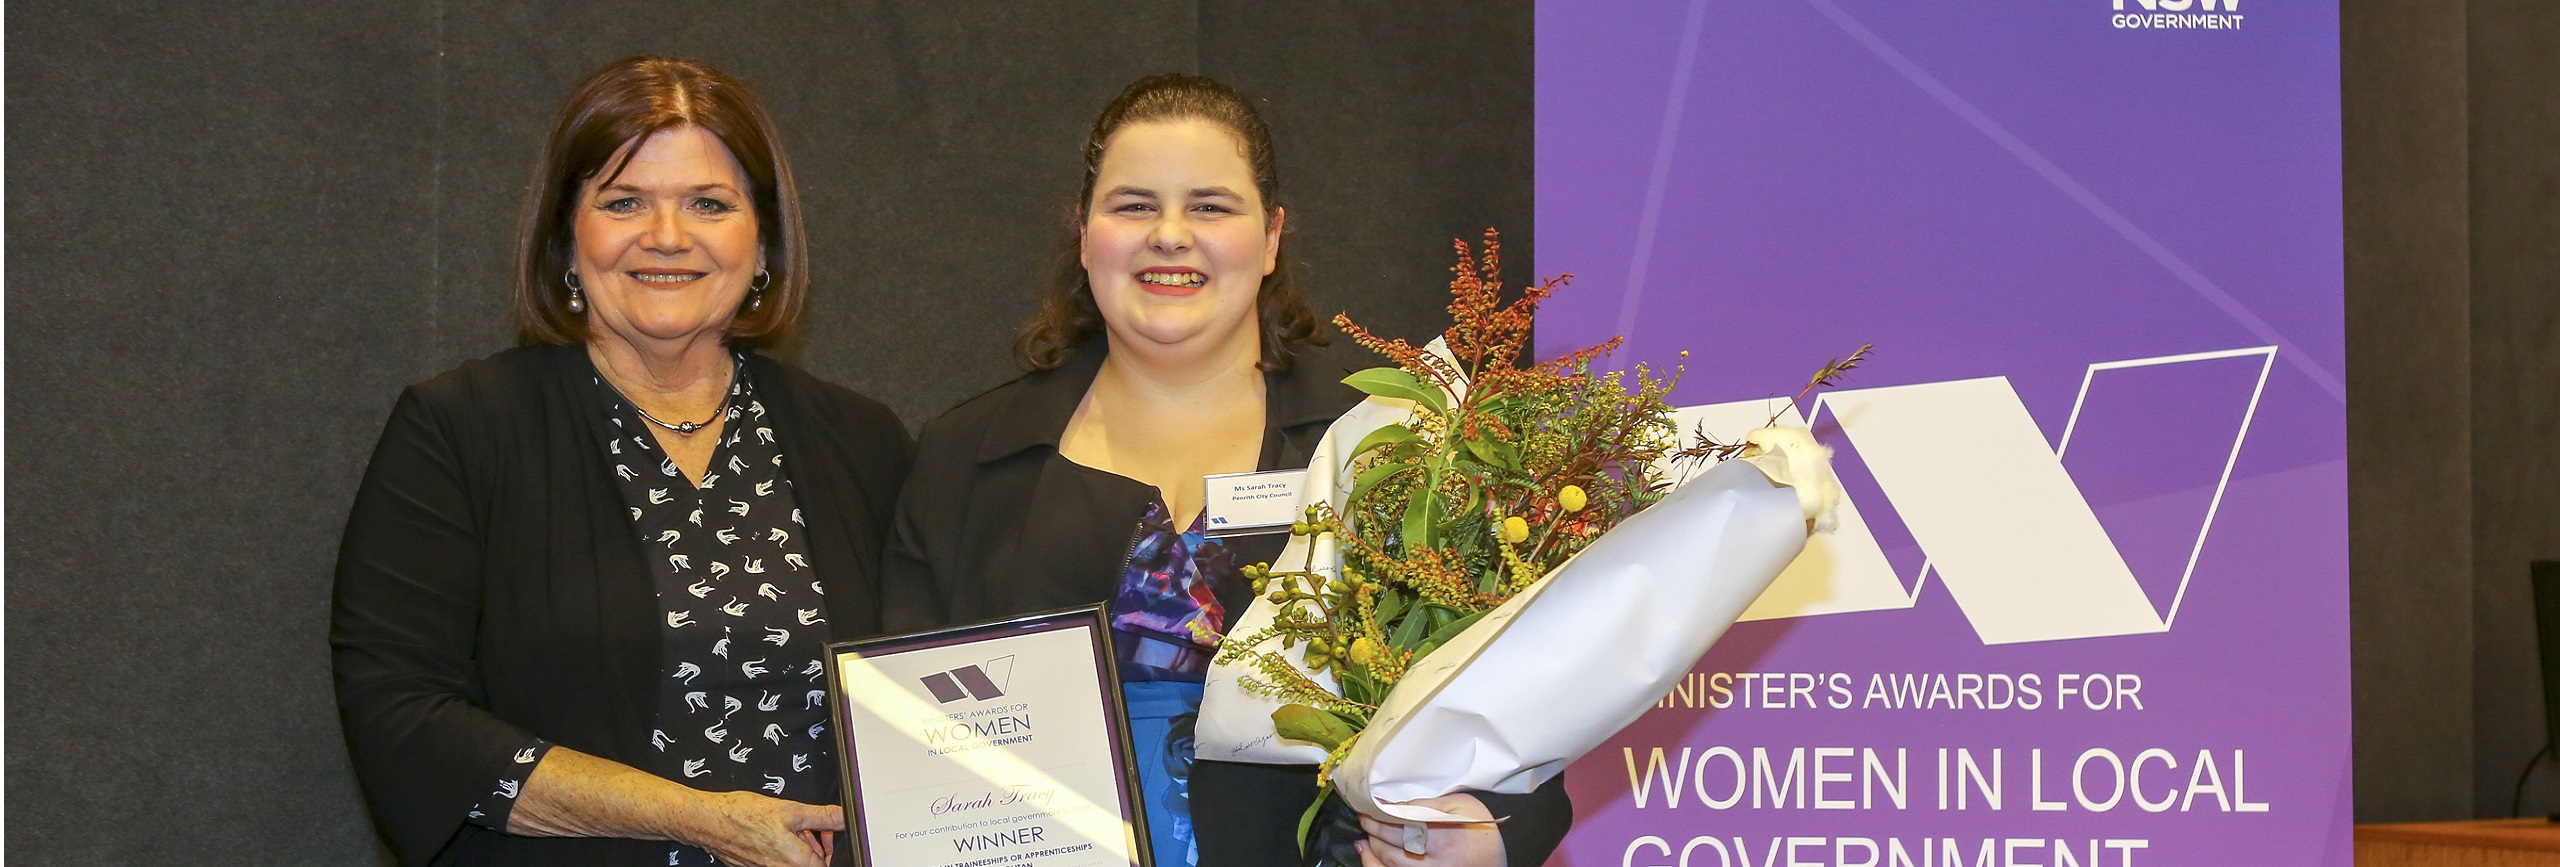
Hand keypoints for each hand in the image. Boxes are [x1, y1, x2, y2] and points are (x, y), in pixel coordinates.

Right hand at [685, 790, 843, 866]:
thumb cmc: (742, 815)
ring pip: (791, 862)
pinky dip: (778, 848)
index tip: (826, 832)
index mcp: (795, 861)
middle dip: (813, 845)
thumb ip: (823, 816)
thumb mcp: (792, 810)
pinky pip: (774, 861)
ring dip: (796, 845)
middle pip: (809, 863)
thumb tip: (845, 817)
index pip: (825, 864)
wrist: (709, 820)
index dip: (830, 847)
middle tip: (806, 826)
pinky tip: (770, 831)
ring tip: (787, 826)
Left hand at [1355, 794, 1505, 866]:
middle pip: (1390, 848)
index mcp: (1440, 837)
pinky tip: (1368, 856)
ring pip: (1388, 866)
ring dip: (1371, 851)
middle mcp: (1432, 861)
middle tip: (1365, 818)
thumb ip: (1429, 803)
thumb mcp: (1461, 805)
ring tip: (1364, 839)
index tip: (1368, 806)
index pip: (1399, 826)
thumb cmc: (1478, 829)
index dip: (1379, 816)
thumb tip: (1396, 803)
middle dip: (1373, 832)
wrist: (1494, 860)